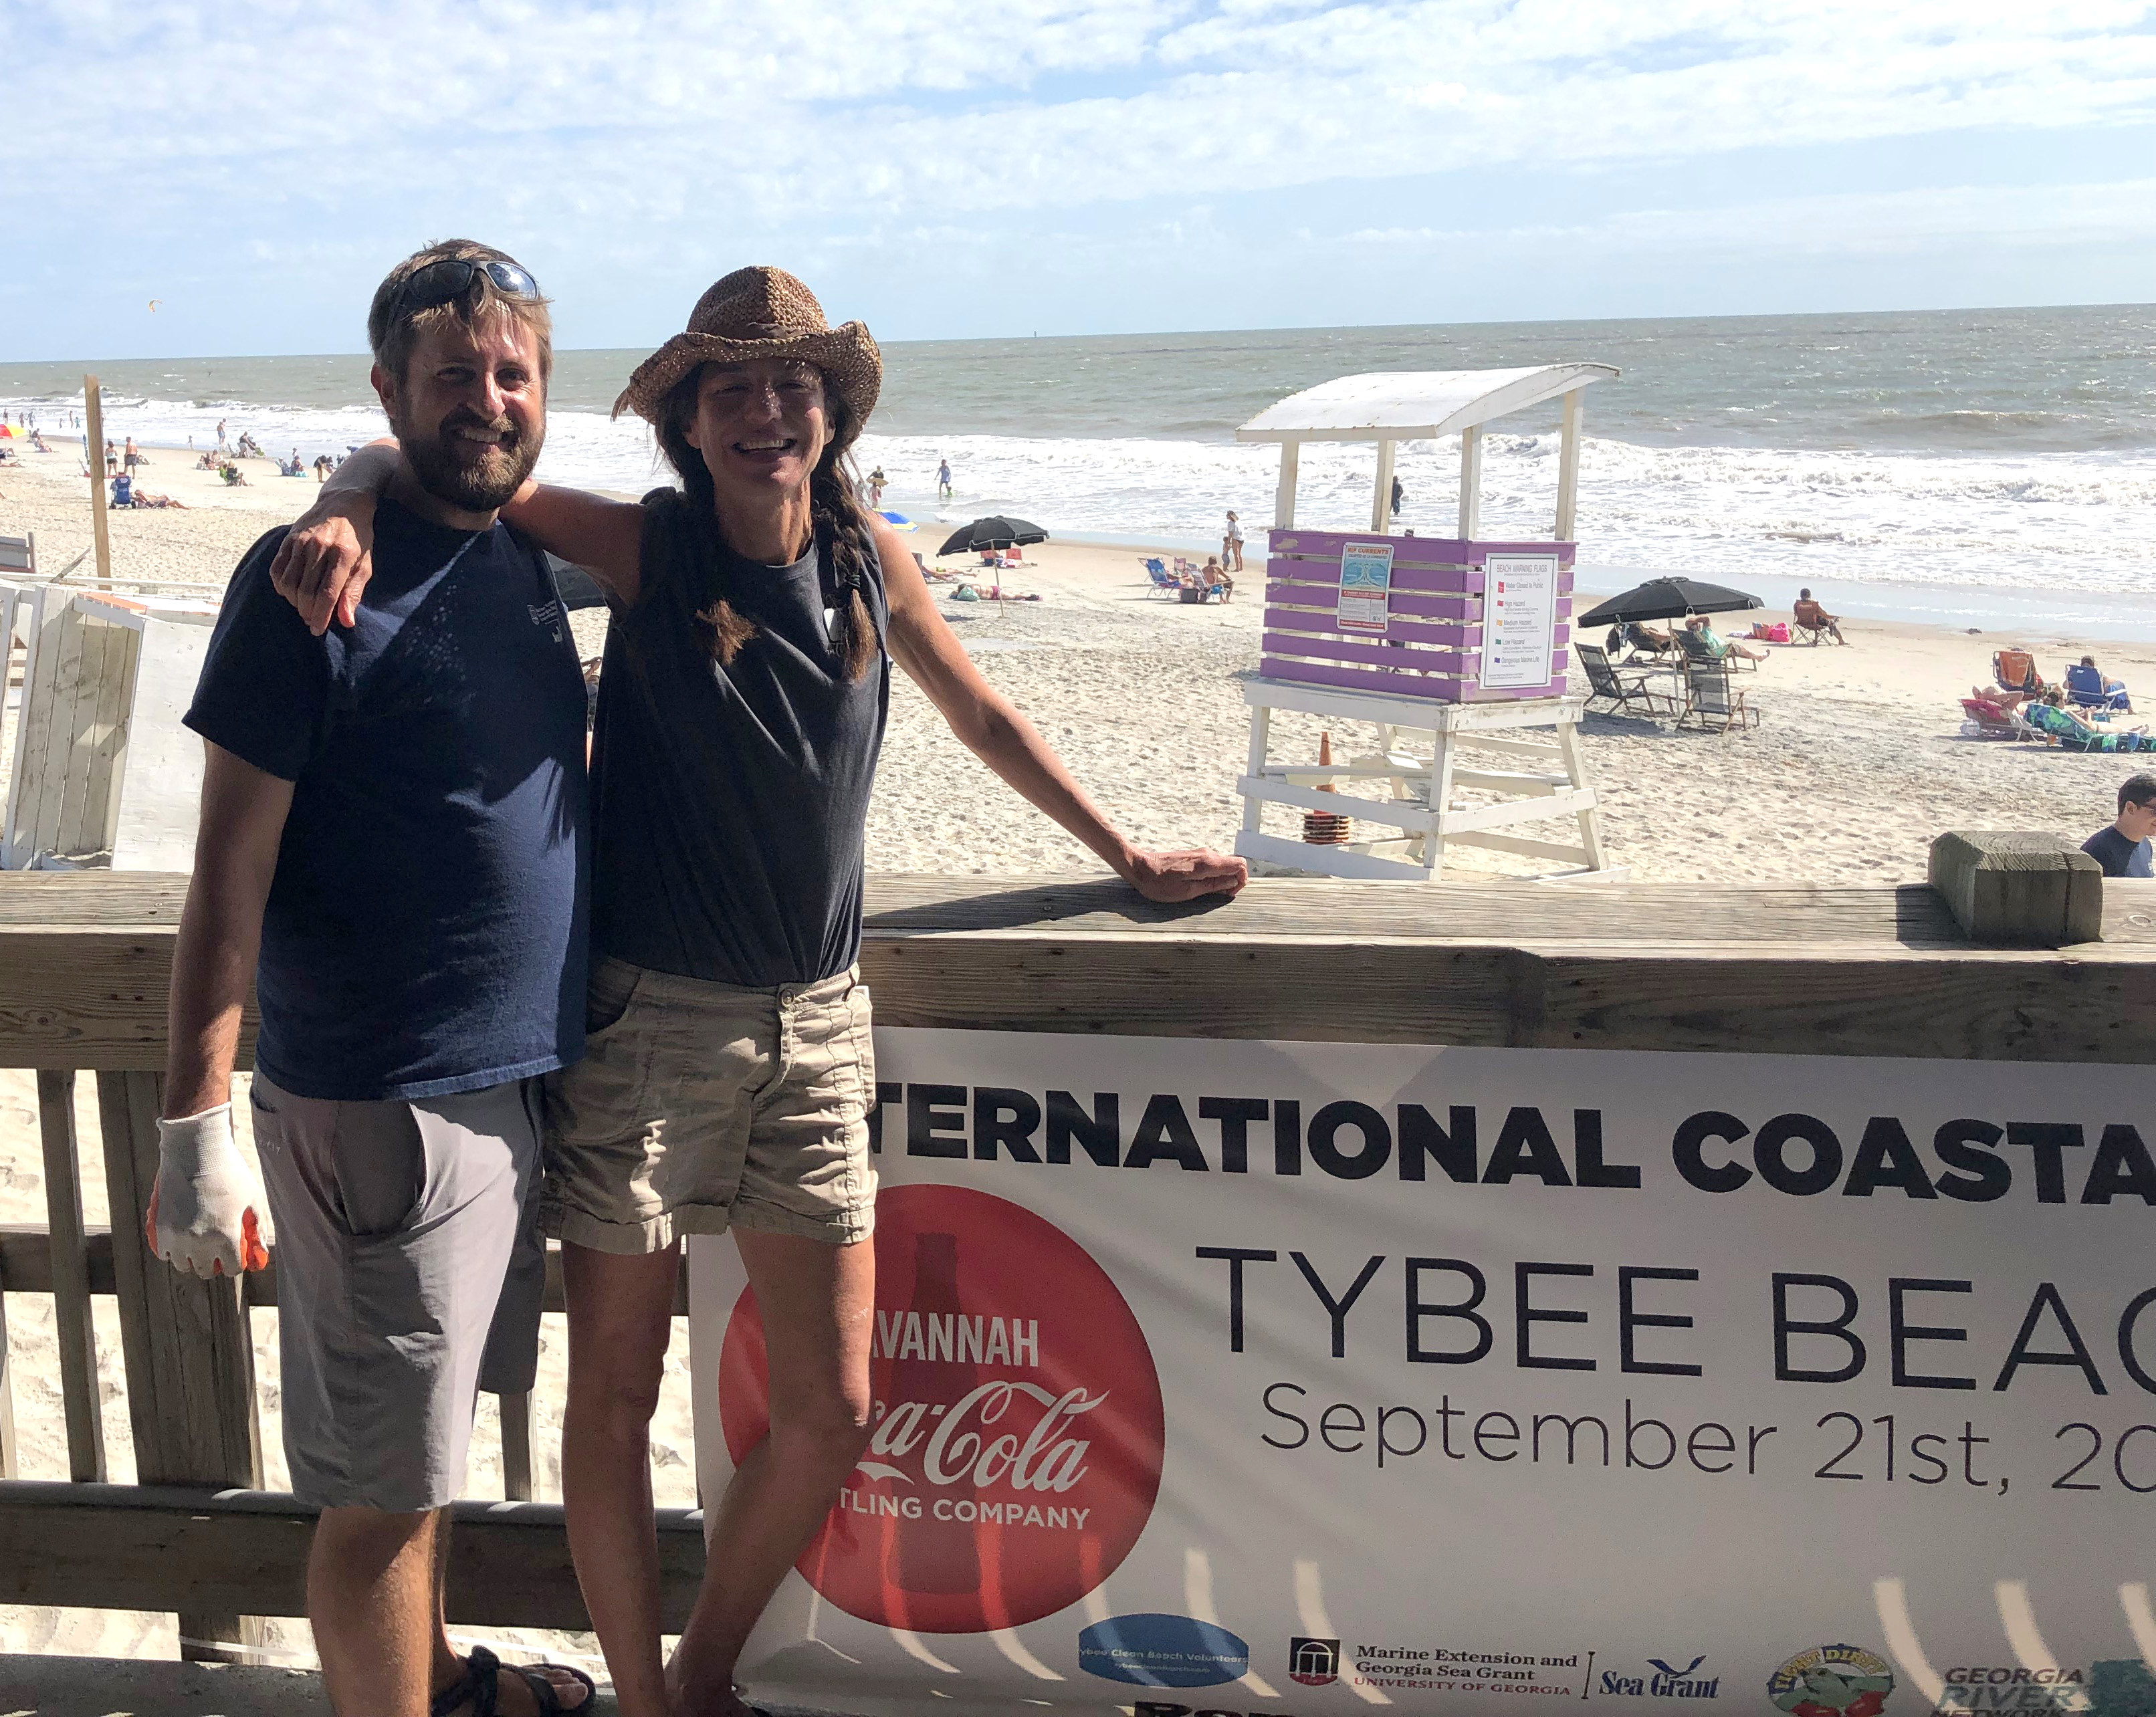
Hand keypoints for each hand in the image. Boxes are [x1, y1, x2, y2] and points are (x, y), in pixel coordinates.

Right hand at [146, 1104, 270, 1277]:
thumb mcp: (253, 1198)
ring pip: (183, 1265)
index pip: (231, 1269)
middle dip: (213, 1265)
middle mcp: (200, 1242)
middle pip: (205, 1271)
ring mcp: (177, 1237)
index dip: (235, 1264)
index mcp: (226, 1237)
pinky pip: (163, 1253)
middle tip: (216, 1254)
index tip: (236, 1257)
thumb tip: (261, 1251)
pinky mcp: (160, 1228)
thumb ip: (259, 1228)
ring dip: (191, 1260)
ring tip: (197, 1249)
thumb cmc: (230, 1172)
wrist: (194, 1151)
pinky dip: (171, 1252)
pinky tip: (180, 1243)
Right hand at [269, 503, 373, 635]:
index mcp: (343, 554)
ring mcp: (301, 541)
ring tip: (303, 608)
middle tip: (312, 620)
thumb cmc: (359, 537)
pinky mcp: (288, 538)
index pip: (327, 593)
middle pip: (306, 591)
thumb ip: (354, 592)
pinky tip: (290, 593)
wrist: (344, 503)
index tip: (317, 630)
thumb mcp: (365, 563)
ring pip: (289, 583)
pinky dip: (281, 586)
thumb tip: (346, 621)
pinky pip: (277, 569)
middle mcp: (319, 547)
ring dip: (294, 602)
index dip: (321, 616)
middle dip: (308, 612)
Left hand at [1123, 846, 1248, 902]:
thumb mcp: (1188, 891)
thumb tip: (1233, 882)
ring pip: (1223, 866)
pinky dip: (1212, 876)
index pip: (1240, 864)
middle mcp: (1207, 854)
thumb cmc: (1160, 883)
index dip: (1241, 880)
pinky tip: (1198, 886)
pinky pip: (1211, 866)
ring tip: (1205, 892)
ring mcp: (1200, 854)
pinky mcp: (1193, 857)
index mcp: (1208, 863)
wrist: (1140, 868)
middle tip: (1217, 896)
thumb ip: (1213, 885)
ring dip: (1221, 880)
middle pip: (1233, 864)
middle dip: (1232, 881)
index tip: (1229, 893)